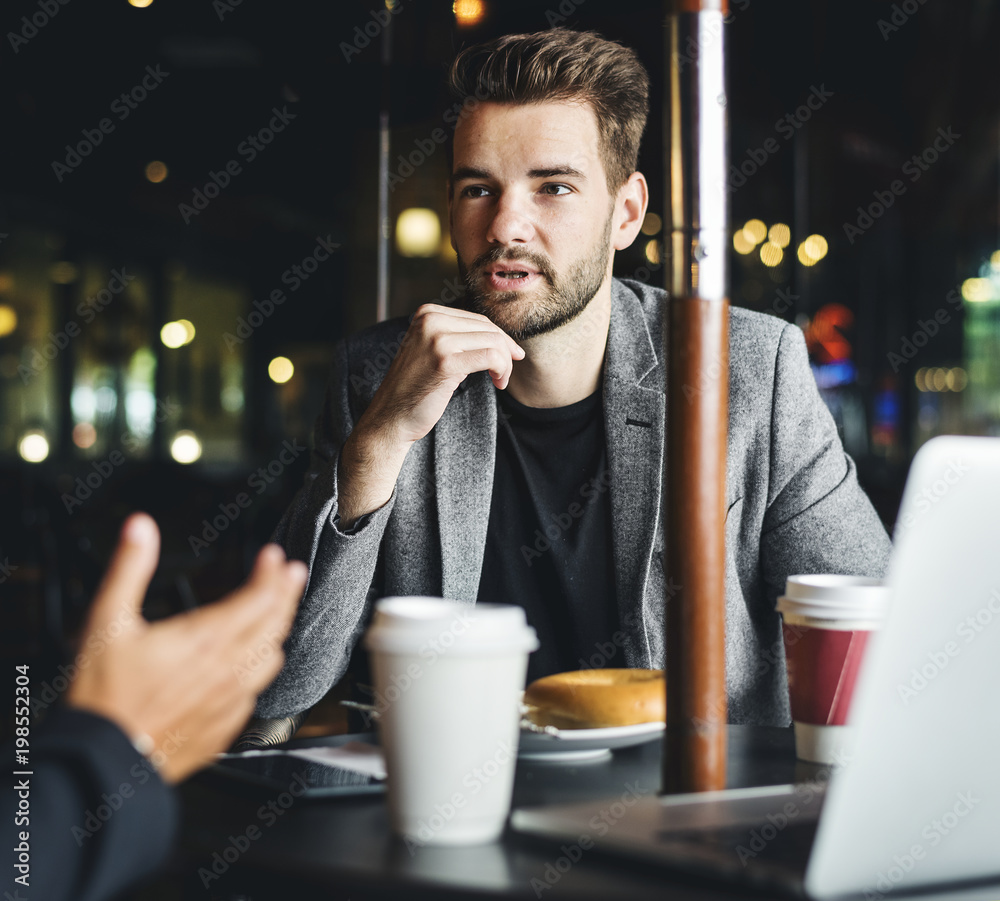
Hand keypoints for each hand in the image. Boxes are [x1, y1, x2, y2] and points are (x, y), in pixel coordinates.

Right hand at [66, 513, 307, 783]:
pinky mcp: (224, 728)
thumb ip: (129, 568)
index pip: (258, 598)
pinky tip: (252, 668)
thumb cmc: (102, 697)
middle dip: (286, 595)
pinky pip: (256, 694)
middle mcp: (227, 670)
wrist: (102, 761)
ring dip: (278, 632)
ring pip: (271, 660)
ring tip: (278, 615)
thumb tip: (140, 528)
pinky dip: (259, 672)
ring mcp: (229, 702)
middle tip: (292, 575)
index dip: (271, 573)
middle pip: (274, 625)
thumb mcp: (106, 622)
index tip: (275, 556)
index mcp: (205, 639)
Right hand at [338, 304, 523, 524]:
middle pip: (488, 328)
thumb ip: (455, 336)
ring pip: (494, 341)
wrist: (390, 417)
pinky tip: (498, 383)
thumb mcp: (431, 350)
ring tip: (501, 380)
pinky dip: (502, 370)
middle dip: (506, 350)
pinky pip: (491, 357)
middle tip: (507, 372)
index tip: (510, 356)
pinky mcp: (446, 361)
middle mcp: (430, 320)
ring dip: (505, 363)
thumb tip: (498, 334)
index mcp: (427, 313)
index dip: (499, 338)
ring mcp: (437, 339)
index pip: (477, 319)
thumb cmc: (414, 389)